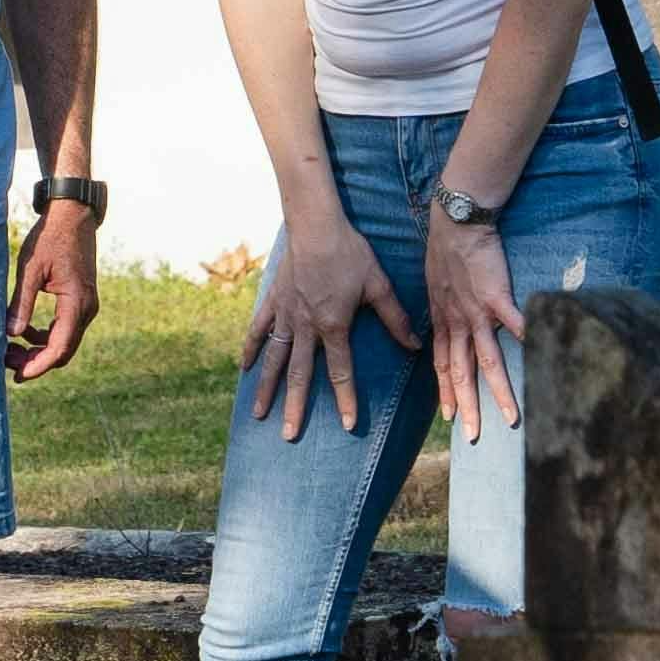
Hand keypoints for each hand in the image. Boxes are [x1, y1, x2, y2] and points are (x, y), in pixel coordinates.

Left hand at [5, 197, 104, 382]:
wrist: (72, 215)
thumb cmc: (50, 238)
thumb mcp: (31, 269)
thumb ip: (21, 303)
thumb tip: (10, 335)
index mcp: (76, 303)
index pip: (59, 348)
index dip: (38, 366)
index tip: (16, 375)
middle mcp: (87, 309)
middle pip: (64, 350)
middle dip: (37, 361)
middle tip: (8, 362)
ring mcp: (86, 305)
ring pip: (65, 341)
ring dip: (40, 349)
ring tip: (11, 348)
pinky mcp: (81, 300)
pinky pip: (65, 328)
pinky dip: (46, 335)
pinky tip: (24, 331)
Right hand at [244, 214, 417, 442]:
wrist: (315, 225)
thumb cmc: (350, 253)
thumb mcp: (378, 285)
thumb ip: (394, 319)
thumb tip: (415, 346)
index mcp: (333, 326)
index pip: (341, 372)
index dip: (345, 400)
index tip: (347, 426)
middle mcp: (306, 327)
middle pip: (300, 375)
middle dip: (295, 407)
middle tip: (289, 435)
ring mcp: (286, 315)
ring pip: (275, 359)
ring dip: (267, 388)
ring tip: (259, 414)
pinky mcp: (273, 301)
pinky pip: (259, 330)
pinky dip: (251, 349)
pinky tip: (244, 369)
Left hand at [423, 200, 527, 441]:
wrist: (455, 224)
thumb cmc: (447, 252)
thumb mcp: (435, 287)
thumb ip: (444, 310)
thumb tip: (450, 325)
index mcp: (444, 322)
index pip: (443, 366)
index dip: (446, 393)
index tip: (450, 418)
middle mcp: (458, 324)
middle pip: (462, 374)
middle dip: (468, 407)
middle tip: (474, 437)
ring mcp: (477, 313)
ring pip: (488, 361)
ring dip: (500, 392)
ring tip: (512, 417)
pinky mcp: (496, 297)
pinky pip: (514, 323)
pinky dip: (525, 340)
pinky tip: (538, 356)